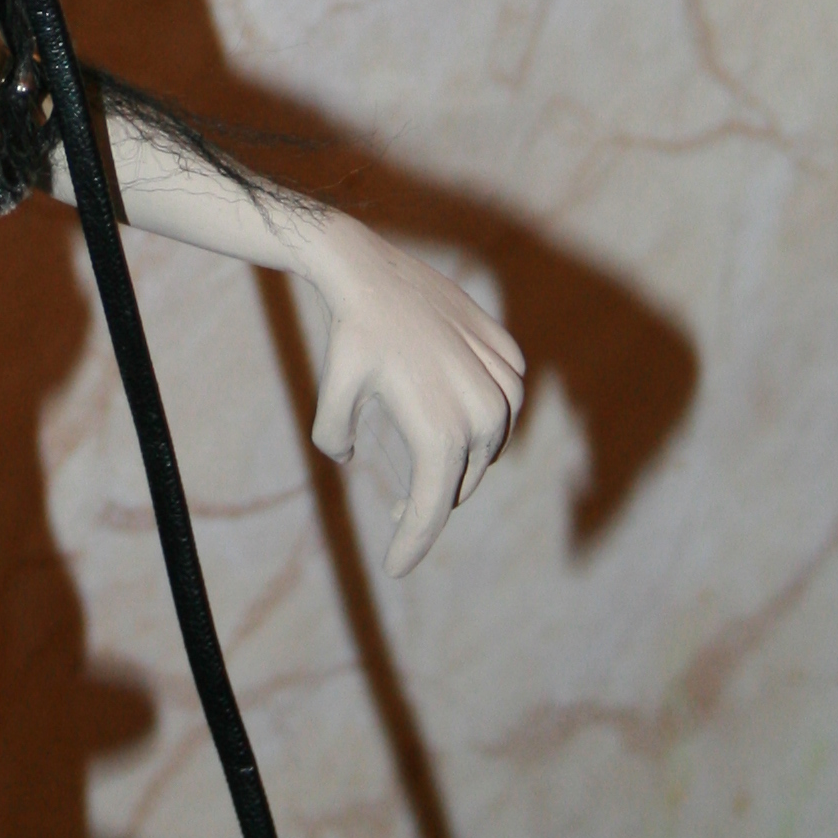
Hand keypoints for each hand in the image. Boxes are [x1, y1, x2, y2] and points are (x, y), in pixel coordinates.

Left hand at [285, 209, 524, 577]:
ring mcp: (501, 381)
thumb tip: (352, 456)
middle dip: (432, 500)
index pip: (433, 508)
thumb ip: (335, 440)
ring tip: (428, 462)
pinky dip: (485, 418)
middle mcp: (481, 412)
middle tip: (398, 509)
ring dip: (462, 459)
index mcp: (440, 431)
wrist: (370, 269)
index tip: (394, 568)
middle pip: (461, 481)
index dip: (414, 544)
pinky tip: (458, 416)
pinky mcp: (507, 353)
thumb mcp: (330, 398)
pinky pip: (506, 402)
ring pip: (489, 445)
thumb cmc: (349, 336)